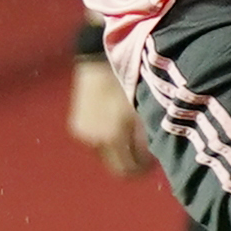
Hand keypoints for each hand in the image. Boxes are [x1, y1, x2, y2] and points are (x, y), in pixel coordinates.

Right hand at [65, 56, 149, 177]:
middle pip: (115, 167)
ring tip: (130, 136)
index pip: (129, 169)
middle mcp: (96, 140)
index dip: (143, 169)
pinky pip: (96, 142)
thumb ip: (147, 137)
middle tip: (145, 155)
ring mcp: (84, 134)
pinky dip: (106, 140)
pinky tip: (114, 125)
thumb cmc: (129, 81)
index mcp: (113, 137)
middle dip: (132, 162)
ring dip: (119, 151)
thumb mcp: (144, 110)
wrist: (100, 61)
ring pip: (106, 155)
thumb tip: (153, 156)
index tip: (153, 162)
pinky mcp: (76, 127)